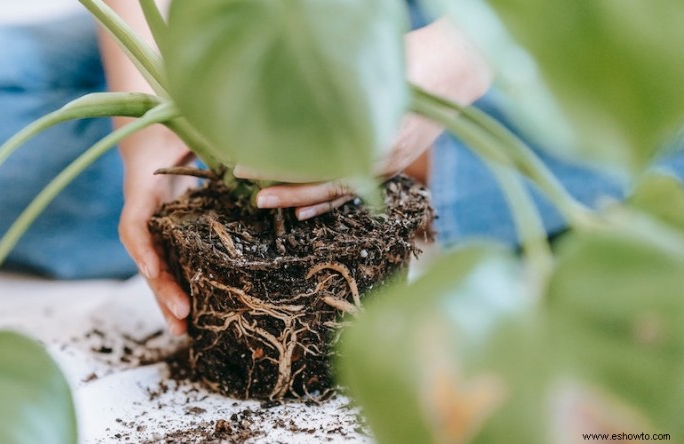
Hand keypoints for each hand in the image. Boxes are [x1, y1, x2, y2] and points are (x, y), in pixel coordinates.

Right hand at [118, 124, 194, 335]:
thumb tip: (239, 153)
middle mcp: (145, 215)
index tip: (152, 270)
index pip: (134, 223)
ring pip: (158, 271)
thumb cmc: (168, 126)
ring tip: (183, 331)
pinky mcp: (169, 235)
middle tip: (180, 315)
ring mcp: (156, 228)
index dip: (142, 248)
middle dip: (162, 289)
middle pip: (148, 259)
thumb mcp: (181, 125)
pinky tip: (193, 316)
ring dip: (169, 301)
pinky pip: (173, 265)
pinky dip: (181, 289)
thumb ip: (201, 138)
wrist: (152, 134)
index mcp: (142, 190)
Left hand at [239, 18, 492, 218]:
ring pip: (336, 188)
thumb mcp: (377, 72)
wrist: (457, 68)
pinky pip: (353, 191)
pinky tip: (303, 211)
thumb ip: (341, 91)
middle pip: (323, 177)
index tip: (247, 161)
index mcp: (377, 132)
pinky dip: (326, 202)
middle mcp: (382, 154)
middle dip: (282, 181)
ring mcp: (387, 164)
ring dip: (298, 196)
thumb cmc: (417, 62)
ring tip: (265, 199)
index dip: (281, 163)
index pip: (318, 158)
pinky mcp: (389, 165)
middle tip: (245, 176)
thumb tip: (289, 96)